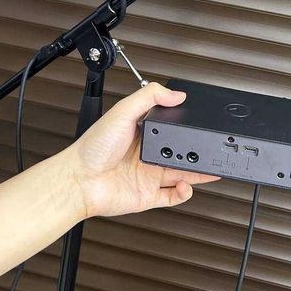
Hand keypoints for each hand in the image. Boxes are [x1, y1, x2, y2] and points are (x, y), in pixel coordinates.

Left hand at [69, 82, 218, 217]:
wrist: (79, 181)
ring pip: (182, 173)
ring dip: (198, 171)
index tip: (199, 122)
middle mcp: (147, 155)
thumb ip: (149, 97)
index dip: (185, 126)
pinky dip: (184, 193)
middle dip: (197, 151)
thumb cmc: (92, 148)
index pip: (170, 128)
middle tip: (210, 147)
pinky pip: (172, 196)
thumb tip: (176, 94)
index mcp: (142, 133)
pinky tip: (186, 185)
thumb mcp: (122, 111)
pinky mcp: (148, 196)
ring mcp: (148, 176)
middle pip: (180, 152)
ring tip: (211, 166)